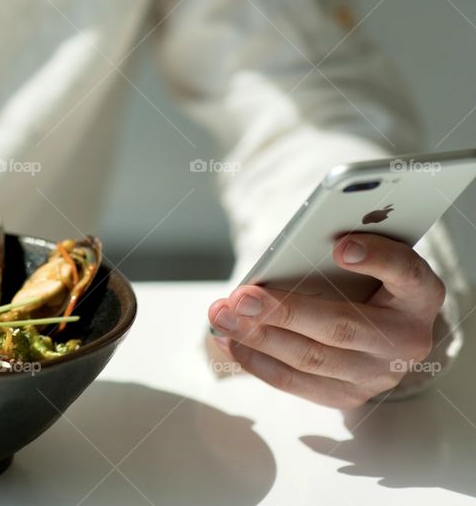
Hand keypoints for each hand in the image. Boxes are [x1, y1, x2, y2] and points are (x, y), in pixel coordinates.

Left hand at [208, 233, 444, 408]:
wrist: (382, 329)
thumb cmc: (366, 282)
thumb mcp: (368, 261)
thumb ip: (341, 252)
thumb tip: (283, 258)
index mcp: (419, 295)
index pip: (407, 274)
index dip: (377, 259)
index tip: (341, 247)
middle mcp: (406, 340)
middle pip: (341, 327)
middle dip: (283, 311)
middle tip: (241, 296)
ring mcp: (378, 374)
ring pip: (311, 358)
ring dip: (257, 337)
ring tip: (222, 316)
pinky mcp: (348, 395)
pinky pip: (296, 382)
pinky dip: (257, 361)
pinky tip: (230, 342)